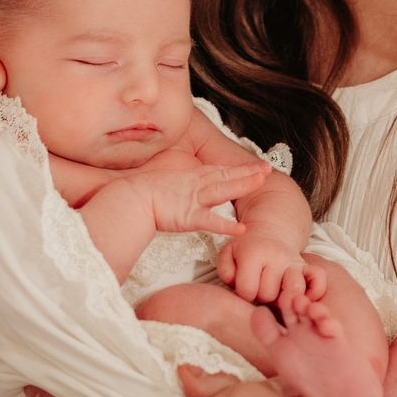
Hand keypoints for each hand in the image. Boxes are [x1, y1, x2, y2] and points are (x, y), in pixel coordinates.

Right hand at [129, 160, 267, 237]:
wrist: (129, 198)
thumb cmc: (141, 192)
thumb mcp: (164, 182)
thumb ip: (177, 185)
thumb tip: (180, 187)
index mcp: (190, 178)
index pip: (219, 171)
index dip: (238, 169)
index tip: (255, 166)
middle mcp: (195, 185)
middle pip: (226, 176)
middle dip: (247, 172)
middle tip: (267, 168)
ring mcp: (193, 199)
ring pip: (223, 190)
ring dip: (243, 185)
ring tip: (261, 182)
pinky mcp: (188, 217)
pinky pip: (210, 222)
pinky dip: (226, 226)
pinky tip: (241, 229)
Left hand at [215, 231, 309, 308]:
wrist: (270, 229)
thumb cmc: (246, 247)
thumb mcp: (227, 254)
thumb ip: (226, 273)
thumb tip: (242, 290)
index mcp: (254, 253)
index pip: (247, 290)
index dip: (243, 293)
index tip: (243, 286)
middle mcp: (277, 257)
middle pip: (269, 295)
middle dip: (261, 296)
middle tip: (259, 286)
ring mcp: (294, 262)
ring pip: (294, 291)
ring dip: (284, 298)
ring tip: (276, 294)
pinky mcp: (307, 267)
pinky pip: (319, 280)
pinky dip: (314, 292)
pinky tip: (301, 296)